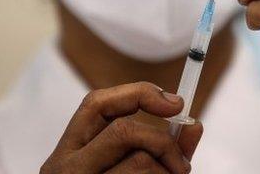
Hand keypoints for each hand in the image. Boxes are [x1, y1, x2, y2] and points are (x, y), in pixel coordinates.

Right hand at [40, 82, 202, 173]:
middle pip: (124, 131)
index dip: (138, 94)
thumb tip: (195, 125)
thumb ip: (161, 149)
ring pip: (141, 164)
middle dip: (164, 143)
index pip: (97, 104)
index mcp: (68, 151)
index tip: (177, 104)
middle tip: (181, 166)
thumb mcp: (129, 171)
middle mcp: (64, 170)